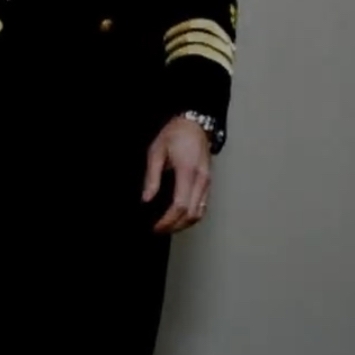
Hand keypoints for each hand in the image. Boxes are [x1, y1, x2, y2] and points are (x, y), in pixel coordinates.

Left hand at [144, 117, 212, 233]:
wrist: (194, 124)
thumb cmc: (174, 135)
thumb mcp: (156, 152)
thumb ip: (152, 177)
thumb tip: (146, 199)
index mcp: (188, 172)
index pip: (180, 205)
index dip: (168, 220)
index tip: (156, 227)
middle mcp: (202, 180)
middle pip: (192, 214)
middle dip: (175, 226)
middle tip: (159, 230)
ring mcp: (207, 182)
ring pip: (200, 212)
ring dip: (185, 224)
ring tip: (167, 226)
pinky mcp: (208, 182)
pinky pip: (203, 205)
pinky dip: (192, 216)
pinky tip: (178, 217)